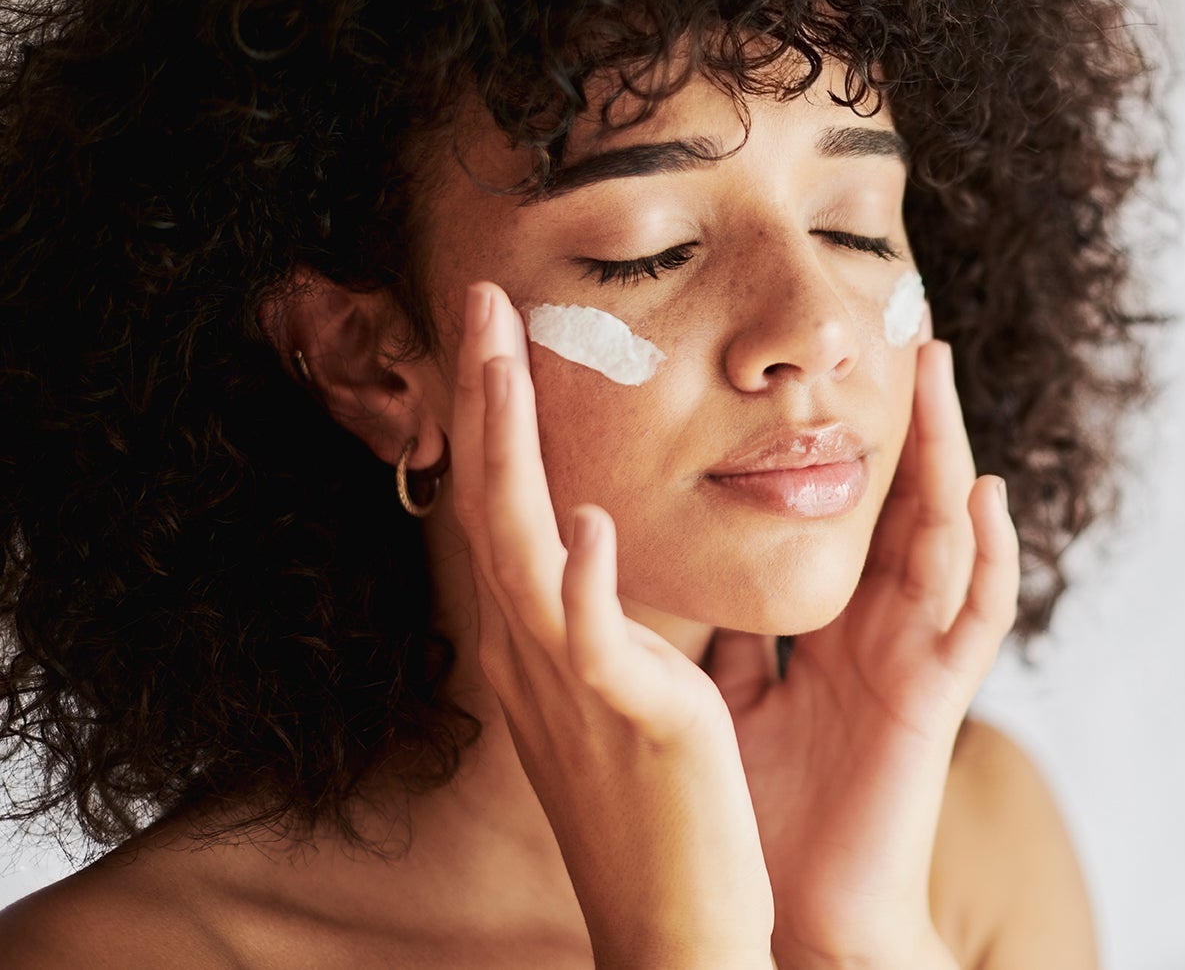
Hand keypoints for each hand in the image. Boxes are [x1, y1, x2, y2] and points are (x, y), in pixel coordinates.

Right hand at [450, 281, 774, 969]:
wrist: (673, 919)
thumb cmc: (648, 803)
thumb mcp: (612, 688)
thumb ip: (599, 614)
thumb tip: (598, 545)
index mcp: (539, 638)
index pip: (504, 505)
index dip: (494, 417)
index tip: (497, 334)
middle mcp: (534, 651)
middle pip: (495, 503)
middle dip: (487, 399)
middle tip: (485, 304)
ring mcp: (571, 683)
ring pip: (525, 547)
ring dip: (511, 449)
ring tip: (504, 358)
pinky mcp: (629, 719)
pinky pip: (594, 641)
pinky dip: (584, 581)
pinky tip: (588, 521)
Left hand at [707, 339, 1020, 968]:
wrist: (773, 912)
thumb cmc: (754, 808)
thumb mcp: (729, 692)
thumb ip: (726, 626)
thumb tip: (680, 559)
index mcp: (829, 627)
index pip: (849, 515)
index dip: (852, 444)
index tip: (842, 369)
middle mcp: (879, 632)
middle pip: (903, 507)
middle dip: (910, 425)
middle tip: (909, 335)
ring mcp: (912, 660)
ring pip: (943, 539)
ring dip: (948, 455)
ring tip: (943, 378)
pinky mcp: (933, 703)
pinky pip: (972, 622)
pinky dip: (987, 558)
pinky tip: (986, 496)